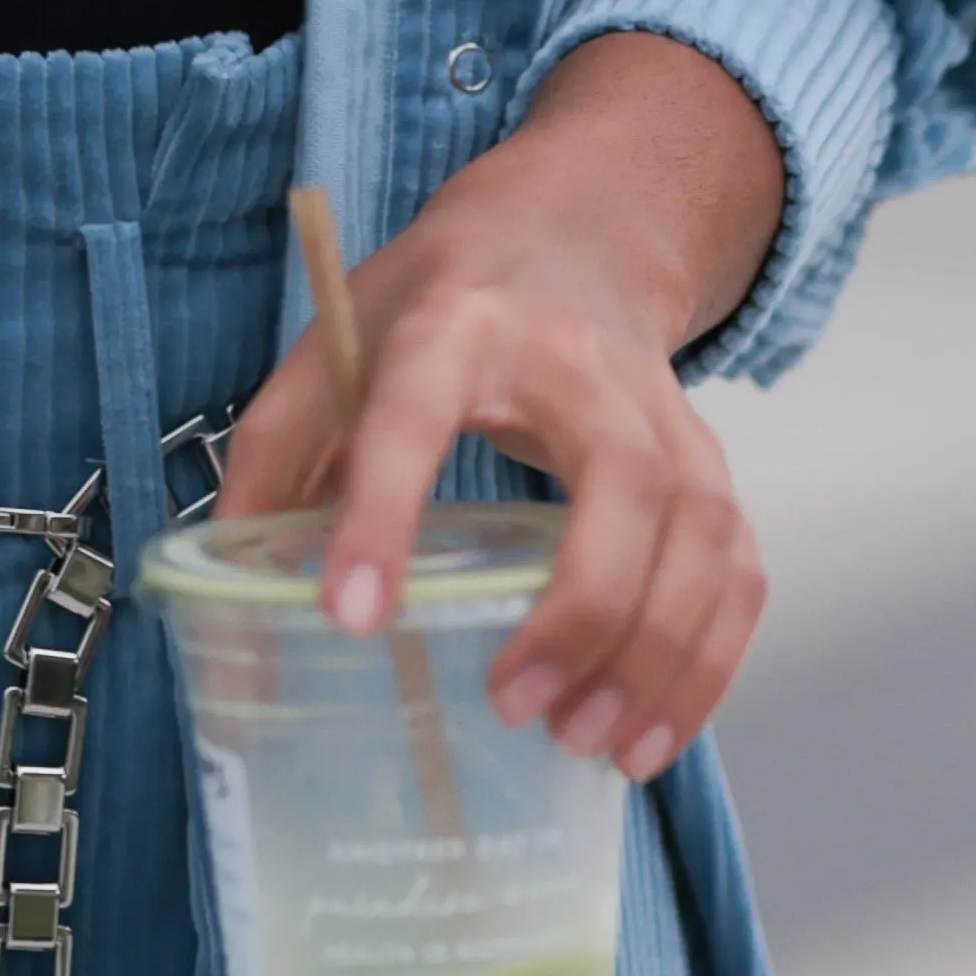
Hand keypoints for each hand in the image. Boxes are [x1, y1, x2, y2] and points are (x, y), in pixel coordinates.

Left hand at [209, 36, 785, 779]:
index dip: (381, 511)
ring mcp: (660, 410)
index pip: (416, 414)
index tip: (351, 618)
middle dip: (581, 608)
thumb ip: (267, 481)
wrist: (565, 228)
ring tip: (591, 747)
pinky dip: (711, 658)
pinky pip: (738, 564)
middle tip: (515, 705)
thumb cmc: (428, 313)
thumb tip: (238, 645)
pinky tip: (654, 731)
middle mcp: (575, 363)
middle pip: (622, 483)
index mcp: (452, 327)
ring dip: (659, 653)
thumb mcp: (325, 359)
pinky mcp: (707, 459)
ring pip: (700, 531)